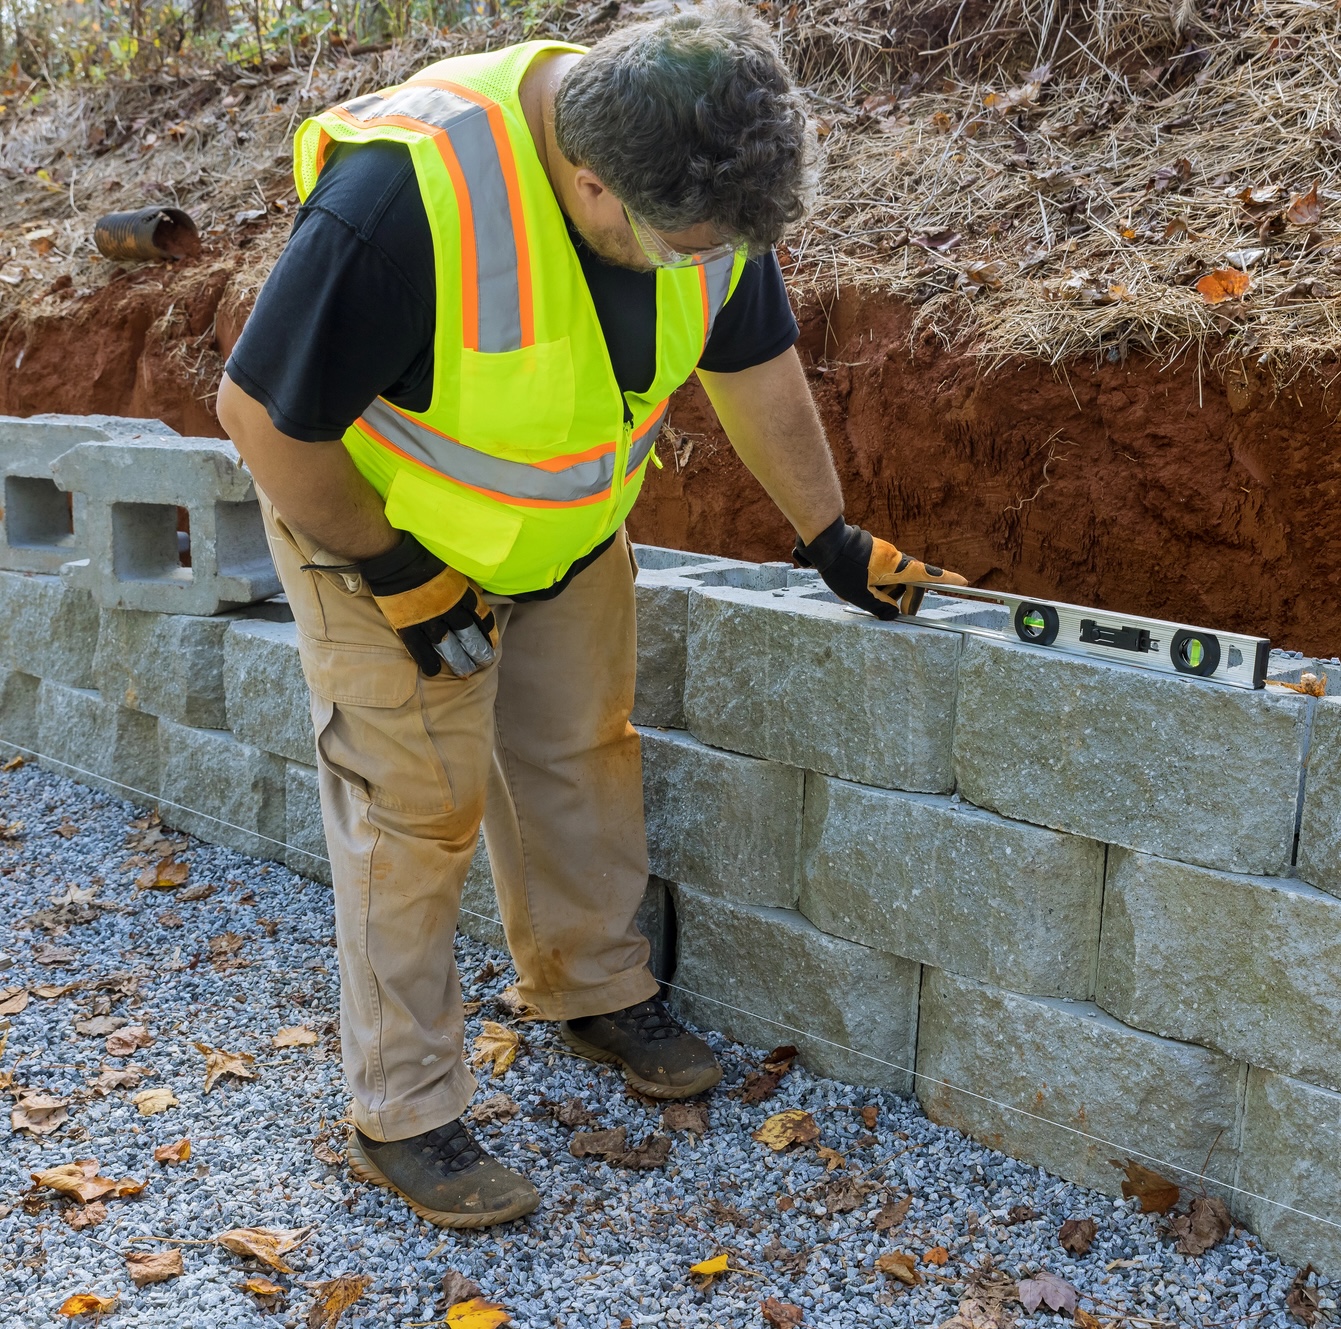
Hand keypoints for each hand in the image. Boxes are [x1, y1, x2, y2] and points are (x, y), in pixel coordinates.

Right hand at [358, 532, 498, 676]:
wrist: (395, 559)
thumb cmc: (423, 558)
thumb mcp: (451, 568)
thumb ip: (463, 584)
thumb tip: (477, 592)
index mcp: (461, 594)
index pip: (481, 617)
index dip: (488, 632)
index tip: (492, 643)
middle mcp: (449, 610)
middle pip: (469, 635)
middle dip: (478, 650)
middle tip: (484, 661)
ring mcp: (429, 620)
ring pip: (449, 646)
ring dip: (459, 661)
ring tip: (466, 673)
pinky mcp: (408, 626)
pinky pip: (420, 649)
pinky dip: (428, 661)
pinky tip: (434, 671)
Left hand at [794, 516, 966, 619]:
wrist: (826, 541)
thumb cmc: (842, 567)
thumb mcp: (860, 595)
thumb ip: (879, 607)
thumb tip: (892, 615)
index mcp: (897, 568)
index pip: (927, 575)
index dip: (947, 579)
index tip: (964, 582)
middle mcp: (895, 558)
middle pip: (911, 579)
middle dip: (908, 598)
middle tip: (903, 615)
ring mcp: (883, 554)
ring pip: (894, 576)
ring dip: (887, 590)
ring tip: (866, 598)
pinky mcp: (872, 552)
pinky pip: (881, 570)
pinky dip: (876, 582)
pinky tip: (857, 588)